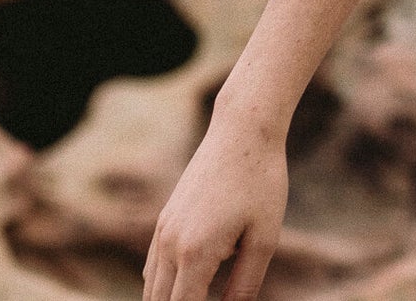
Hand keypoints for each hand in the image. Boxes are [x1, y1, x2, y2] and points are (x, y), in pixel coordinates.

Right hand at [142, 117, 287, 300]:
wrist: (242, 131)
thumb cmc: (261, 182)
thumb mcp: (265, 237)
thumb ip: (246, 284)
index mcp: (195, 253)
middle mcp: (169, 245)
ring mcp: (162, 231)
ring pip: (151, 288)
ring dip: (170, 300)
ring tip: (201, 294)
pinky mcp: (164, 220)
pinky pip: (153, 266)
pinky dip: (164, 285)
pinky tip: (188, 286)